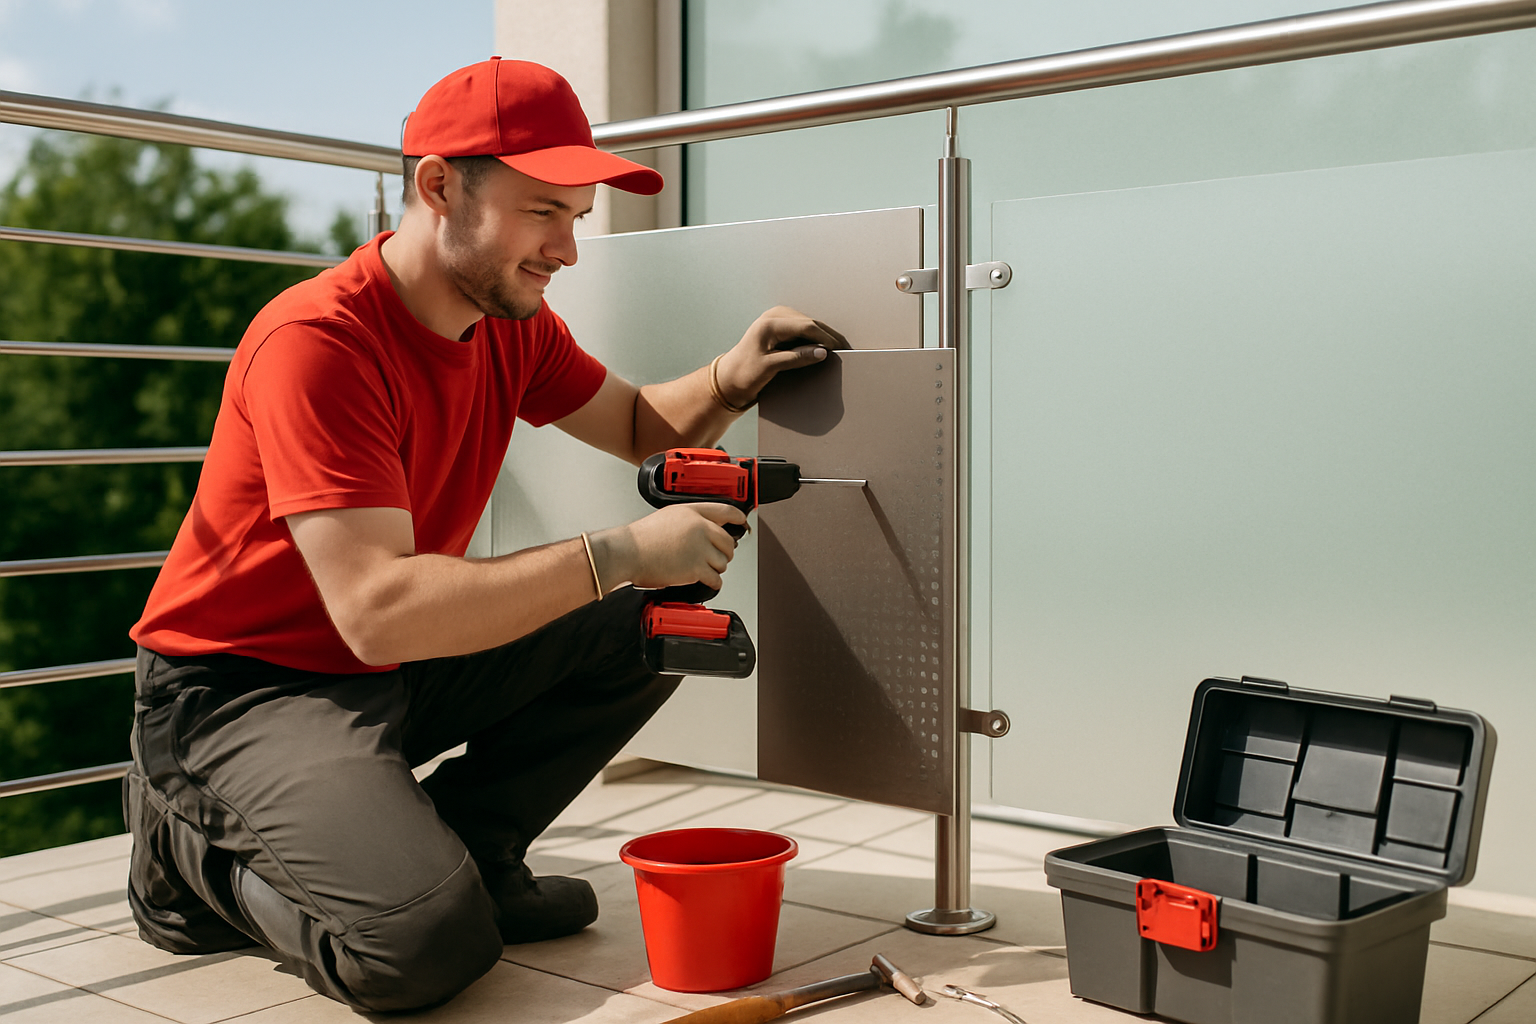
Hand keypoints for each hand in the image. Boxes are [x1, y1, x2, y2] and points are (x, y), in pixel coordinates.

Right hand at [591, 503, 746, 590]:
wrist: (627, 551)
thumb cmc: (642, 538)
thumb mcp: (668, 517)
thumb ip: (690, 520)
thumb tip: (708, 530)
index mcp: (692, 512)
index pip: (725, 511)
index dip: (738, 518)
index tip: (743, 522)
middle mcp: (699, 528)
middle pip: (728, 541)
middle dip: (725, 551)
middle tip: (717, 555)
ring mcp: (698, 548)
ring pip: (723, 561)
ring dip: (716, 567)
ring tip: (703, 567)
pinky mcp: (695, 568)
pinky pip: (716, 578)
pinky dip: (713, 582)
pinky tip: (707, 580)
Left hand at [715, 305, 847, 407]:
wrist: (728, 380)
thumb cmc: (743, 374)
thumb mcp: (769, 367)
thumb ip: (796, 358)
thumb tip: (821, 352)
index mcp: (769, 324)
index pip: (806, 326)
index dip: (825, 337)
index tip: (839, 350)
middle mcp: (774, 317)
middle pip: (810, 323)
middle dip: (828, 337)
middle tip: (846, 350)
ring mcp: (778, 321)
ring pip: (810, 326)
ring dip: (824, 337)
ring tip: (840, 350)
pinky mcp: (781, 329)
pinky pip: (804, 331)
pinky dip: (816, 339)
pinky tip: (826, 349)